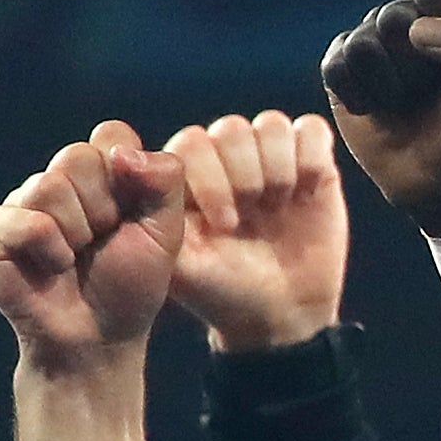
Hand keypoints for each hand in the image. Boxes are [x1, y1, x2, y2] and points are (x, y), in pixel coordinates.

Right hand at [0, 126, 190, 365]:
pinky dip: (50, 250)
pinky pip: (24, 220)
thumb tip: (121, 151)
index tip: (134, 216)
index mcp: (104, 171)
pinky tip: (54, 266)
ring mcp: (27, 201)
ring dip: (77, 232)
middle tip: (103, 240)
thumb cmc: (133, 282)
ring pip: (49, 185)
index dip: (130, 179)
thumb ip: (164, 181)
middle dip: (103, 208)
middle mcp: (62, 179)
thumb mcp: (166, 231)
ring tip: (78, 255)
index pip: (112, 136)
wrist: (100, 333)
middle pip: (77, 157)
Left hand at [158, 110, 348, 353]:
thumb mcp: (175, 262)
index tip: (224, 225)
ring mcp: (270, 161)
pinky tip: (307, 193)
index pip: (193, 142)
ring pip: (272, 124)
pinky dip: (311, 158)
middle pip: (233, 129)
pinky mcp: (314, 166)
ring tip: (281, 205)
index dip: (211, 178)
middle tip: (254, 216)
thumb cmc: (219, 291)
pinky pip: (312, 130)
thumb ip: (150, 210)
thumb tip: (126, 155)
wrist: (277, 315)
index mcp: (187, 178)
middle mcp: (226, 162)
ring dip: (279, 168)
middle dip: (247, 177)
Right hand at [319, 0, 440, 237]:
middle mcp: (418, 18)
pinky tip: (375, 110)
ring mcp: (378, 41)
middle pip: (395, 15)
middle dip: (413, 62)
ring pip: (362, 41)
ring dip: (386, 81)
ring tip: (402, 102)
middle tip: (428, 90)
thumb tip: (420, 29)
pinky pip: (336, 64)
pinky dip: (357, 94)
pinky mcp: (345, 67)